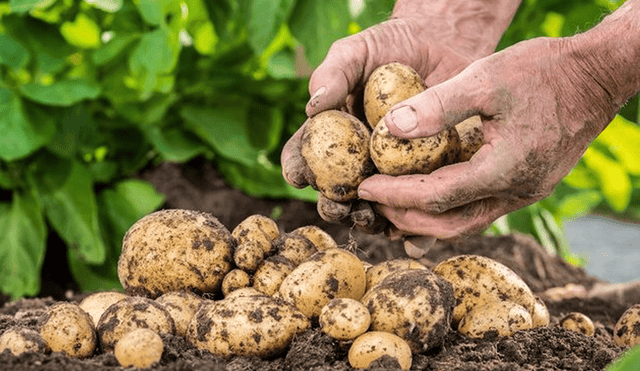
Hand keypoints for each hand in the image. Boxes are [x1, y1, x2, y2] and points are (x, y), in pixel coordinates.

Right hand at [281, 6, 510, 229]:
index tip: (299, 176)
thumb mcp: (356, 51)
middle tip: (339, 206)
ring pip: (375, 207)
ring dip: (371, 220)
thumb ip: (333, 74)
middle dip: (333, 206)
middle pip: (337, 192)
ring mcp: (392, 171)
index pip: (304, 156)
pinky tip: (414, 234)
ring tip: (374, 219)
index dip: (297, 169)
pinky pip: (418, 206)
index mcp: (332, 135)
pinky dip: (415, 226)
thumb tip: (312, 108)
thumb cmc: (390, 46)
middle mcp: (358, 159)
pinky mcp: (427, 175)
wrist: (443, 44)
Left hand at [358, 35, 627, 239]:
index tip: (363, 187)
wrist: (596, 77)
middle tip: (371, 201)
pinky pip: (479, 209)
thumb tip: (391, 130)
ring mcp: (524, 193)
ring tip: (391, 206)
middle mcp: (516, 192)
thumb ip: (439, 106)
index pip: (436, 196)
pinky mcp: (526, 186)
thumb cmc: (544, 71)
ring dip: (425, 220)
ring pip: (465, 223)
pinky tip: (426, 201)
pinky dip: (448, 210)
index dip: (395, 195)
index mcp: (504, 170)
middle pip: (448, 223)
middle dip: (404, 216)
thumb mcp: (487, 78)